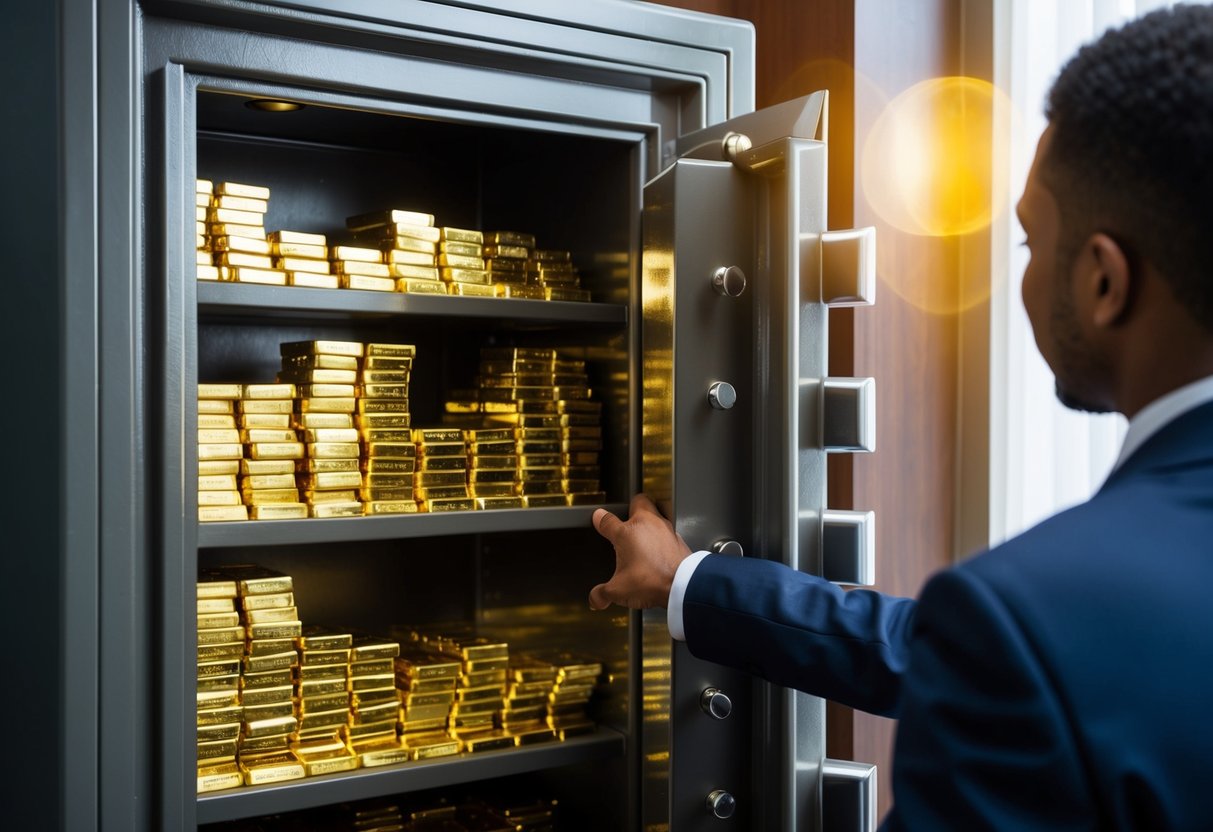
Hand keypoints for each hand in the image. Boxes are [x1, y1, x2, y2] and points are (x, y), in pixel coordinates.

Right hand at [588, 493, 691, 609]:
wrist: (682, 585)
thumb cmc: (652, 580)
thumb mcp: (619, 591)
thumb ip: (602, 594)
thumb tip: (596, 598)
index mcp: (626, 533)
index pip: (607, 520)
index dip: (600, 519)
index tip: (598, 519)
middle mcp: (647, 524)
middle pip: (638, 501)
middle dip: (632, 507)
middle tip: (627, 517)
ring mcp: (665, 528)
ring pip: (656, 512)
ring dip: (650, 521)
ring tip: (644, 535)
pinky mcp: (679, 538)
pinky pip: (668, 530)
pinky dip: (662, 537)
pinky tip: (659, 549)